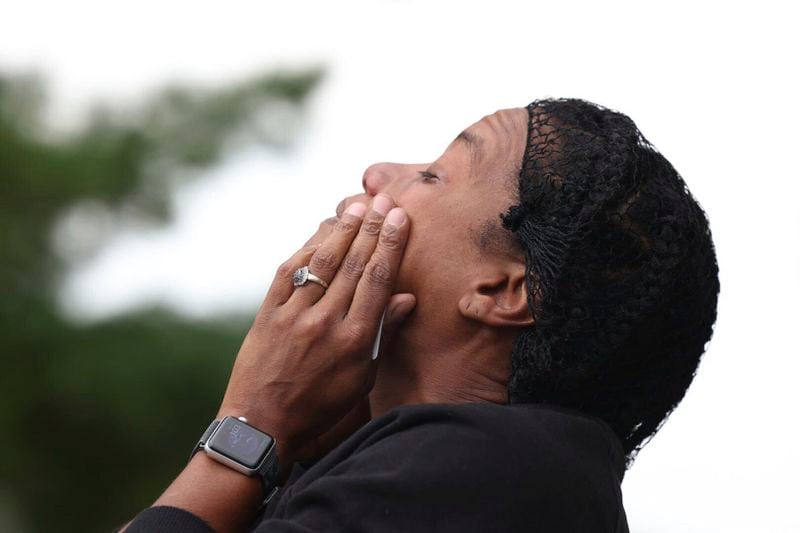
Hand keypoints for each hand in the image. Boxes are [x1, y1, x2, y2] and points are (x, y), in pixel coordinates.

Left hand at [218, 193, 415, 466]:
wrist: (261, 424)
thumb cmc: (319, 406)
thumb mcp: (361, 378)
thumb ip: (383, 334)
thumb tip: (407, 297)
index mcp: (355, 340)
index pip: (377, 280)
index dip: (390, 244)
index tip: (400, 217)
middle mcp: (325, 323)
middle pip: (353, 264)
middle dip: (372, 228)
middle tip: (384, 200)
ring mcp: (293, 316)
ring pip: (322, 262)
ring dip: (342, 231)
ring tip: (357, 207)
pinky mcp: (267, 314)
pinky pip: (289, 273)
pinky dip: (306, 248)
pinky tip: (321, 231)